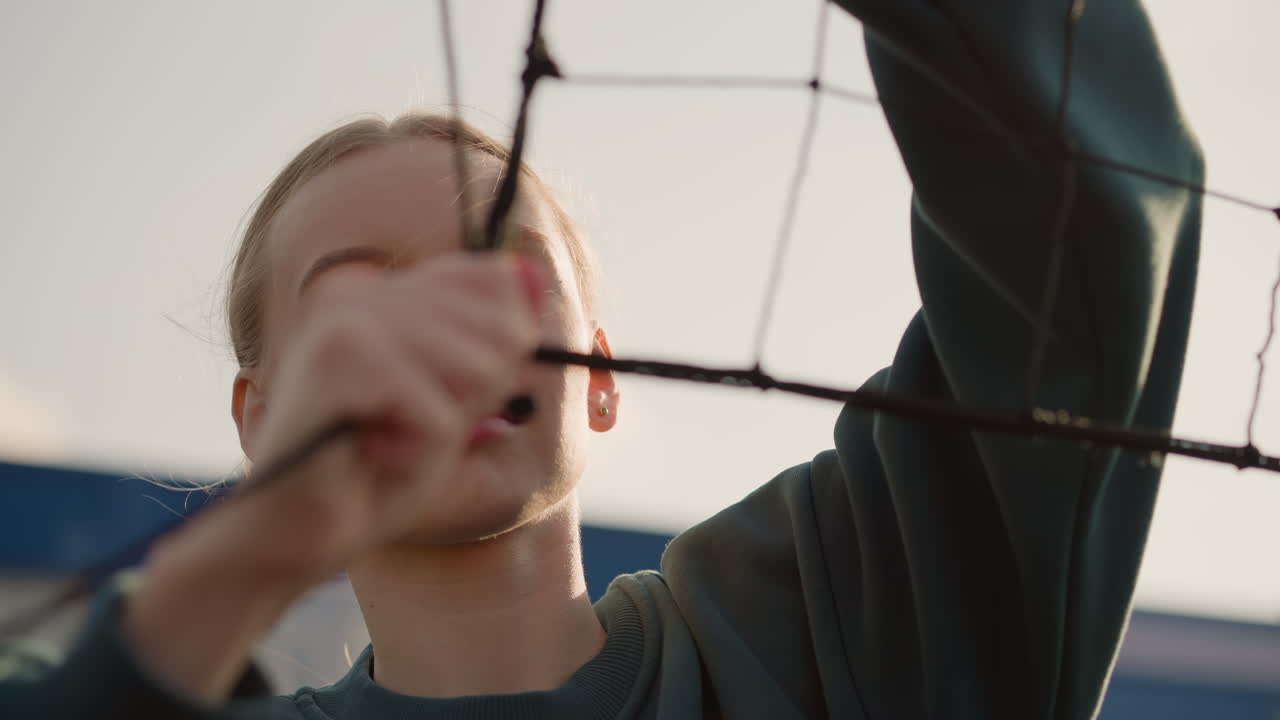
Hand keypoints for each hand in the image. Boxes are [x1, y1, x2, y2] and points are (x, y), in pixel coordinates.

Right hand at [239, 251, 544, 581]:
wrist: (290, 536)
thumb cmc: (374, 474)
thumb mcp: (457, 398)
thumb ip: (497, 333)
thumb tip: (534, 269)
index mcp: (384, 292)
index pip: (494, 281)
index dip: (500, 352)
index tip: (447, 397)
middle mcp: (361, 291)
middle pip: (501, 331)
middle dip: (478, 399)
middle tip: (409, 429)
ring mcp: (347, 323)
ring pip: (478, 371)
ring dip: (447, 431)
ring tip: (387, 445)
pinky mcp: (341, 365)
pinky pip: (439, 418)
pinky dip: (422, 457)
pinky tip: (374, 461)